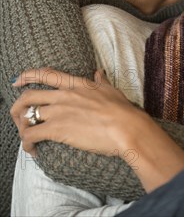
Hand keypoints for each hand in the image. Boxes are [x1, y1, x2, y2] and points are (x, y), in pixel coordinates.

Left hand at [11, 67, 183, 191]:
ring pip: (27, 115)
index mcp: (76, 84)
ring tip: (28, 138)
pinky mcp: (57, 129)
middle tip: (17, 116)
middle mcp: (63, 95)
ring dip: (23, 127)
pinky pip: (31, 135)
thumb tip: (99, 72)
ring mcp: (59, 111)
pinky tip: (33, 150)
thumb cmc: (122, 110)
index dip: (28, 75)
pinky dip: (27, 143)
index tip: (18, 80)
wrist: (125, 127)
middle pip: (29, 95)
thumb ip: (101, 80)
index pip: (46, 75)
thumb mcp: (111, 90)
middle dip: (18, 106)